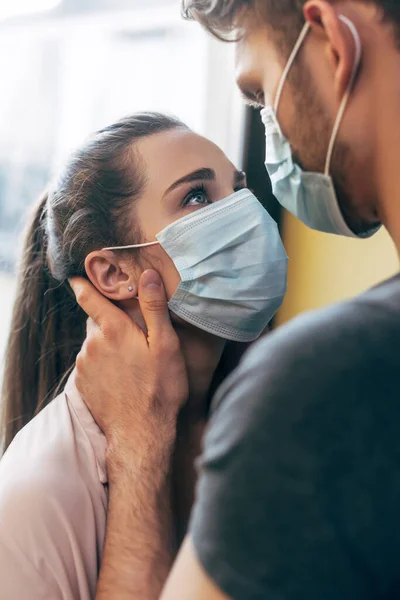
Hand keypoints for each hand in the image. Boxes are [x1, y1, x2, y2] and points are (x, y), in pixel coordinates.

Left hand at [69, 269, 187, 480]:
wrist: (141, 433)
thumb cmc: (160, 388)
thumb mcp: (166, 345)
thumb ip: (155, 307)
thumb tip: (148, 275)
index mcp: (113, 329)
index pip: (89, 297)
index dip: (82, 285)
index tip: (76, 277)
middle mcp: (92, 344)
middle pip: (96, 322)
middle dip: (109, 322)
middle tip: (131, 333)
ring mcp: (85, 366)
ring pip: (93, 344)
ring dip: (106, 346)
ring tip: (130, 361)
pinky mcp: (82, 385)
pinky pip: (90, 365)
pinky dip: (101, 365)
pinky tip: (121, 377)